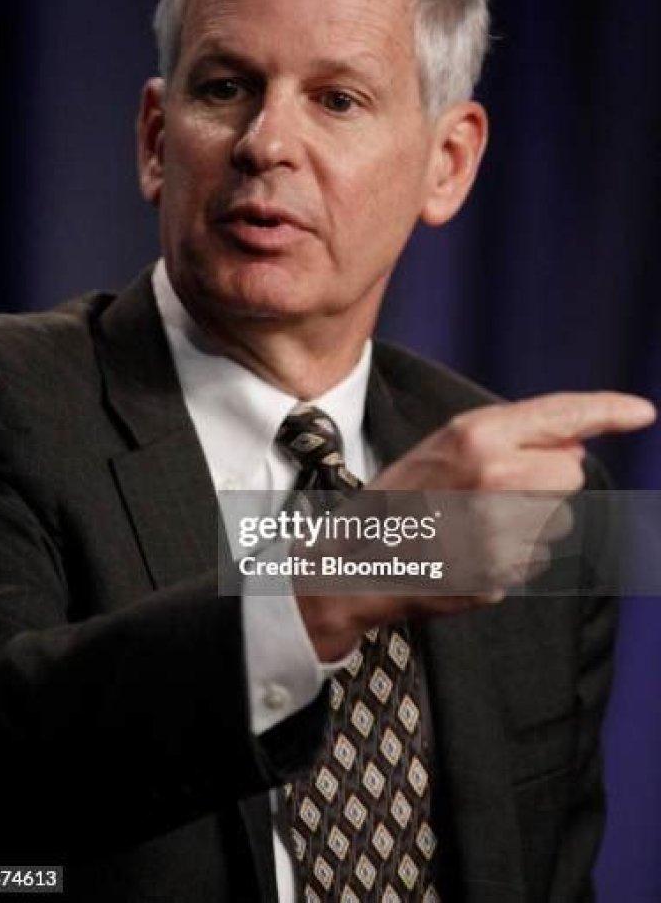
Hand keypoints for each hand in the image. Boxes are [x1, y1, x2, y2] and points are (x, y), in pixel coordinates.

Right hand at [298, 391, 654, 660]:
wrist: (353, 562)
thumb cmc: (401, 499)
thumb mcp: (445, 448)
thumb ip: (507, 439)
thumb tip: (575, 448)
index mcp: (475, 437)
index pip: (561, 416)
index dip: (608, 410)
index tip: (643, 412)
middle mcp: (494, 478)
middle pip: (571, 473)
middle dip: (550, 479)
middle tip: (502, 488)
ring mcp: (498, 530)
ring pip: (558, 520)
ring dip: (531, 521)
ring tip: (477, 524)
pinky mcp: (499, 574)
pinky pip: (536, 559)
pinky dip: (513, 557)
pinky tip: (472, 553)